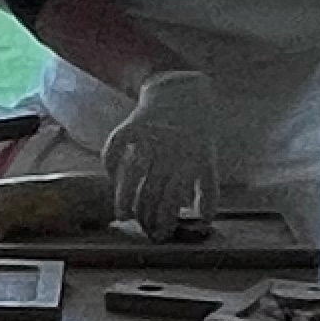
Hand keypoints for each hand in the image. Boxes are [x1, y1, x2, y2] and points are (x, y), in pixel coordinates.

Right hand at [104, 71, 218, 234]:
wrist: (181, 86)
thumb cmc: (197, 128)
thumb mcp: (209, 155)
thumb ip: (204, 186)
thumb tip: (199, 219)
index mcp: (196, 157)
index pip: (178, 198)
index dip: (168, 220)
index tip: (162, 235)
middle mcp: (173, 148)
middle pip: (155, 191)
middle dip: (147, 216)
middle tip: (144, 230)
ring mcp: (151, 136)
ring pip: (134, 174)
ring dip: (126, 199)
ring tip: (124, 216)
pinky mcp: (132, 124)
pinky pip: (115, 148)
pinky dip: (110, 165)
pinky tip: (112, 178)